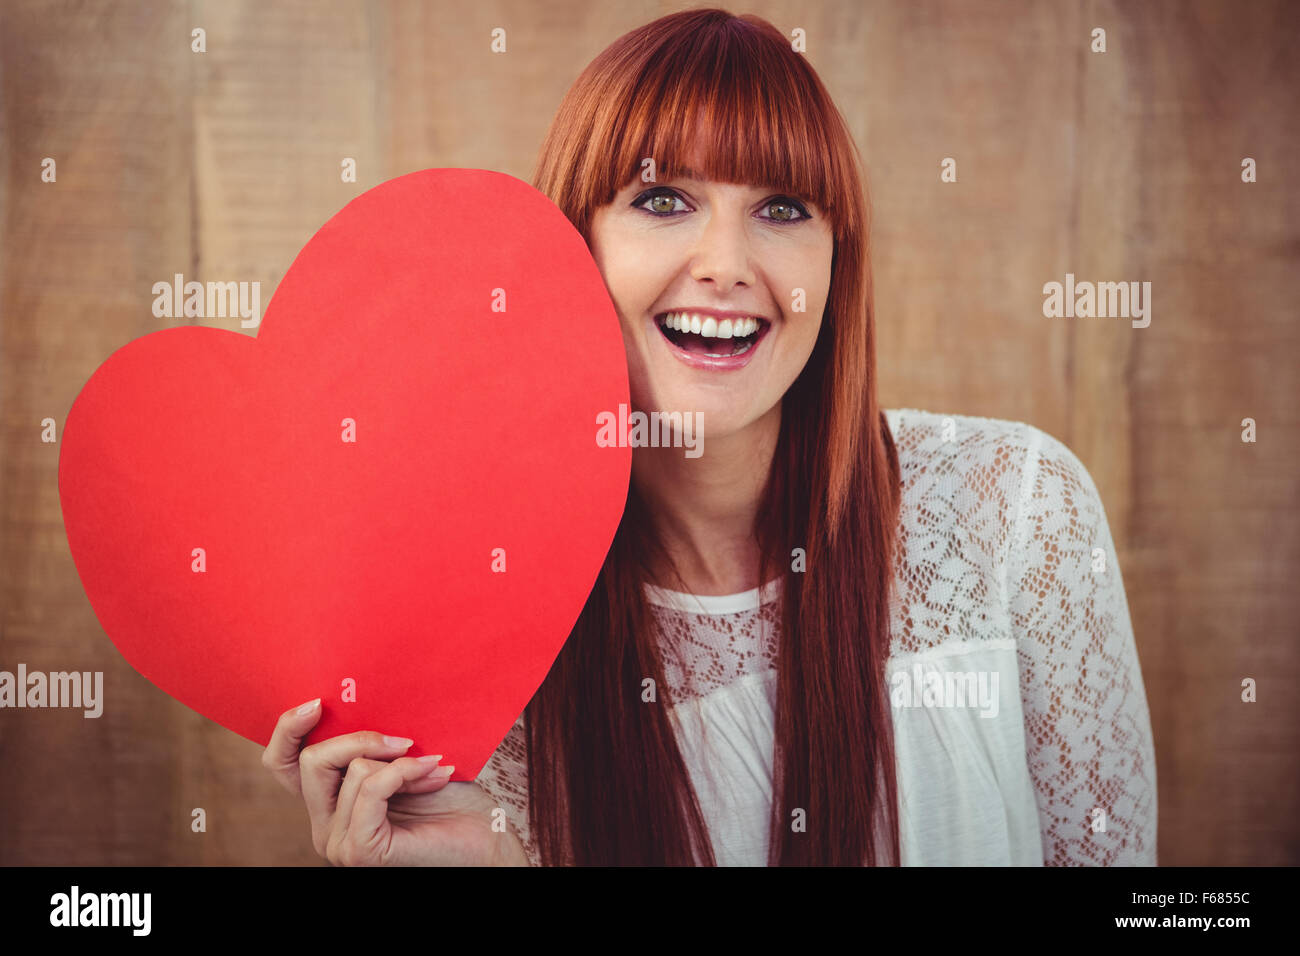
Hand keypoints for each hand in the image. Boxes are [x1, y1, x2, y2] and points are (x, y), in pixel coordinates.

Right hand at [261, 698, 526, 865]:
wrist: (485, 837)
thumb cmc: (449, 797)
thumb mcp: (401, 756)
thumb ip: (370, 740)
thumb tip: (353, 698)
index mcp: (327, 800)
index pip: (281, 764)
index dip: (288, 730)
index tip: (318, 702)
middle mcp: (324, 825)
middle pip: (311, 760)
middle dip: (360, 738)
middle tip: (405, 740)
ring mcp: (339, 842)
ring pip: (350, 770)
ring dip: (400, 760)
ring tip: (431, 766)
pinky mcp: (361, 850)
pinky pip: (371, 788)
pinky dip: (405, 772)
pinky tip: (434, 773)